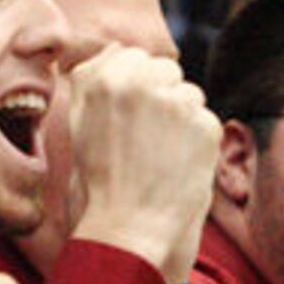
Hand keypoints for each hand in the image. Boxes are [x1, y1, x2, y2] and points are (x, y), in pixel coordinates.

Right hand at [68, 44, 220, 283]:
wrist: (128, 234)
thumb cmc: (98, 187)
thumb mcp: (78, 127)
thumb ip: (93, 81)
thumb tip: (115, 48)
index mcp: (101, 79)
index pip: (132, 56)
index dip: (133, 89)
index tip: (127, 122)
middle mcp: (138, 81)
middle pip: (164, 69)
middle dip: (160, 98)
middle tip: (144, 143)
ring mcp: (174, 101)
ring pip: (188, 94)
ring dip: (180, 120)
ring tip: (158, 159)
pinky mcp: (205, 124)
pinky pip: (205, 120)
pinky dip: (197, 143)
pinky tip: (177, 169)